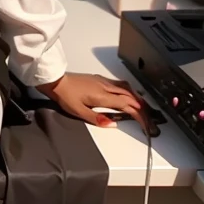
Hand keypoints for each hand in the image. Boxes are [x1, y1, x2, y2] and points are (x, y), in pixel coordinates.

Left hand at [36, 72, 153, 134]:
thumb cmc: (65, 95)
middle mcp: (106, 86)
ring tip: (142, 107)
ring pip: (127, 88)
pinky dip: (129, 91)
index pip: (126, 105)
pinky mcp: (99, 79)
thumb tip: (113, 124)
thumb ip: (96, 119)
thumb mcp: (78, 111)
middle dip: (142, 107)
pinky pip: (120, 84)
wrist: (56, 80)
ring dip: (137, 98)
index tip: (145, 123)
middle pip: (130, 96)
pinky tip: (128, 95)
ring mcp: (103, 81)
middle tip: (148, 118)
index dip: (138, 114)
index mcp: (102, 95)